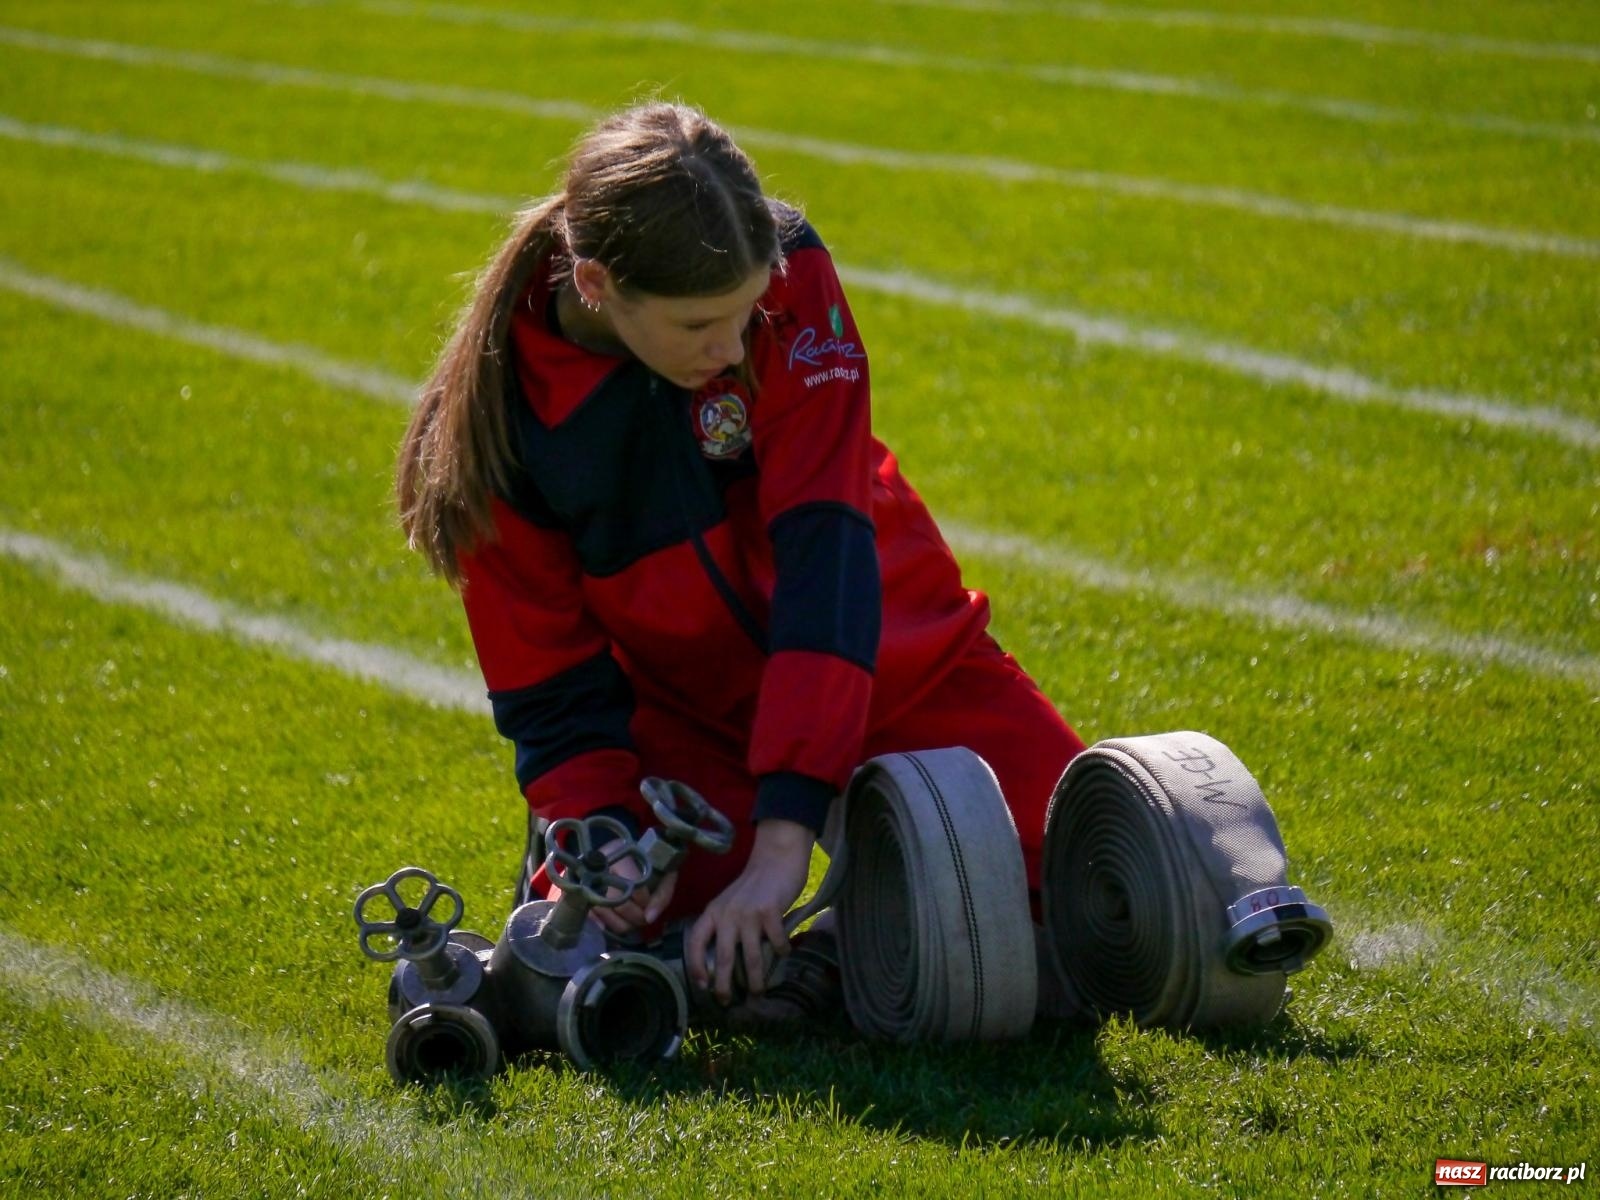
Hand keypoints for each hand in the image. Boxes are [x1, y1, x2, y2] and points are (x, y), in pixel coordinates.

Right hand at [586, 838, 676, 935]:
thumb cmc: (647, 864)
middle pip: (616, 902)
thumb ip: (662, 895)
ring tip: (630, 921)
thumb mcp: (663, 873)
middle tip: (642, 918)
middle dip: (634, 916)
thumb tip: (650, 918)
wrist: (625, 855)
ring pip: (602, 912)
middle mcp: (599, 865)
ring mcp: (585, 879)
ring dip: (620, 924)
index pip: (632, 886)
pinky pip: (587, 915)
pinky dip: (600, 925)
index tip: (649, 904)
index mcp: (620, 854)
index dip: (644, 902)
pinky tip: (609, 927)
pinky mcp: (576, 892)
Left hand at [686, 819, 813, 1003]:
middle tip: (726, 1001)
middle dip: (723, 984)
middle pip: (722, 957)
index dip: (696, 965)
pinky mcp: (770, 912)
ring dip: (755, 980)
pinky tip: (784, 954)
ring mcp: (749, 914)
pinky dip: (781, 952)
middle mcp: (727, 915)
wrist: (775, 857)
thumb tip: (725, 962)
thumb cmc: (754, 885)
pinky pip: (776, 942)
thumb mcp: (730, 903)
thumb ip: (725, 926)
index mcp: (713, 912)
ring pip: (750, 957)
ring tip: (758, 993)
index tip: (702, 984)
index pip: (695, 941)